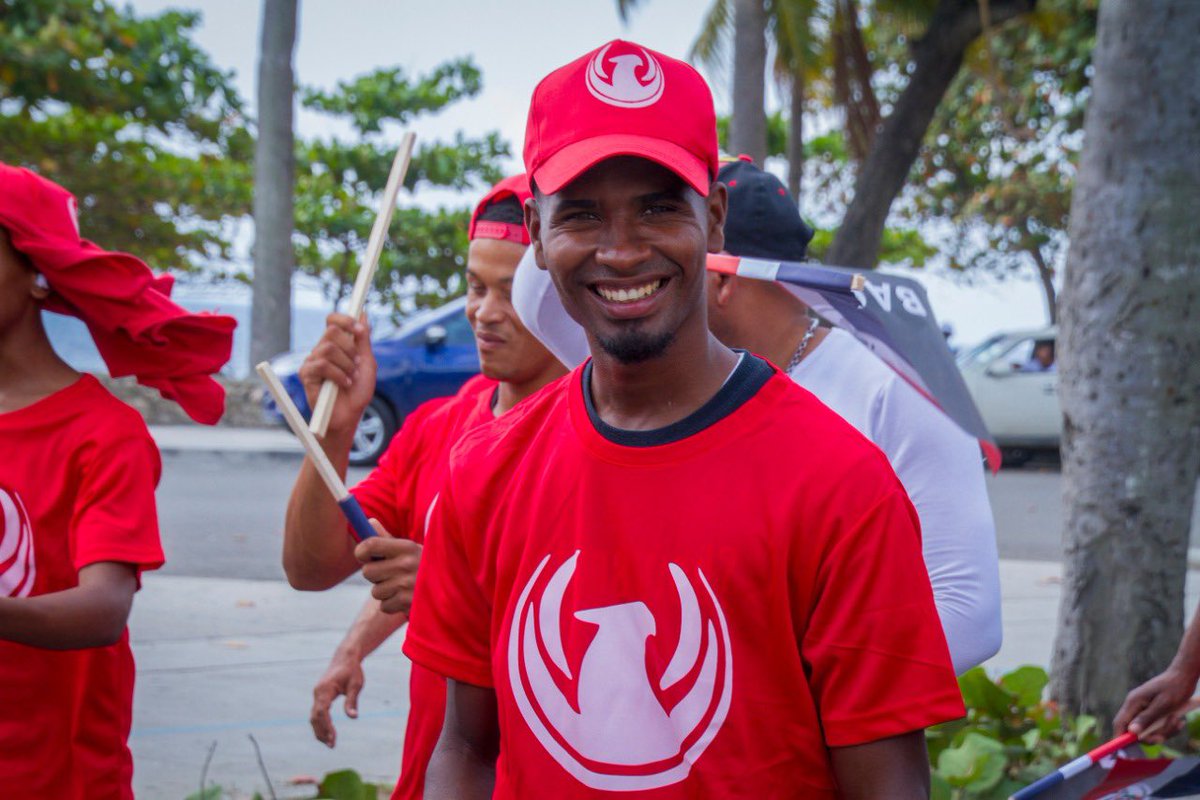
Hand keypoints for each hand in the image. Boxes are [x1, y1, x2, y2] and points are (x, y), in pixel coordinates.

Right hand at [298, 313, 376, 436]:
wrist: (349, 417)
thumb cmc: (358, 392)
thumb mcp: (367, 363)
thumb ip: (364, 339)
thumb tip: (363, 313)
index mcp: (336, 345)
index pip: (333, 321)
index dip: (345, 320)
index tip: (360, 330)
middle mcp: (322, 350)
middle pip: (331, 331)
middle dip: (350, 348)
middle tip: (357, 365)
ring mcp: (312, 361)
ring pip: (328, 348)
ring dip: (346, 365)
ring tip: (351, 379)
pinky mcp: (306, 374)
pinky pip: (322, 365)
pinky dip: (338, 375)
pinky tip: (343, 385)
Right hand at [310, 647, 365, 747]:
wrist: (345, 657)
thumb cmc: (352, 670)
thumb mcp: (356, 685)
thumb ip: (352, 701)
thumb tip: (353, 717)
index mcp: (325, 689)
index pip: (323, 712)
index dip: (326, 726)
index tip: (333, 738)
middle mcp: (318, 692)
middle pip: (315, 716)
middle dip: (322, 732)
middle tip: (332, 745)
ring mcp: (317, 694)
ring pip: (314, 716)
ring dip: (320, 730)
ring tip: (330, 743)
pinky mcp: (320, 696)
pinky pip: (317, 712)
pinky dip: (321, 723)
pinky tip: (327, 732)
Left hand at [356, 519, 421, 614]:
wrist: (454, 588)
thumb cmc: (424, 565)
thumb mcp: (412, 549)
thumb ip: (388, 538)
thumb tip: (369, 521)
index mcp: (407, 547)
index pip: (371, 544)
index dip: (361, 551)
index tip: (364, 556)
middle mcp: (406, 564)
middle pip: (367, 571)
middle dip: (374, 574)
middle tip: (388, 573)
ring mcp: (407, 585)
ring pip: (376, 591)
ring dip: (385, 591)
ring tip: (401, 587)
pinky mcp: (408, 603)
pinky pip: (384, 606)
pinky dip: (392, 604)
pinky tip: (406, 598)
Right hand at [1114, 665, 1197, 741]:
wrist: (1184, 676)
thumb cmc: (1174, 688)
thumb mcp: (1163, 704)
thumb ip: (1147, 718)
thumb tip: (1132, 732)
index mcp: (1133, 702)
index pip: (1120, 723)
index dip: (1119, 737)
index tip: (1122, 750)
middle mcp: (1136, 706)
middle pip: (1136, 730)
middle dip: (1152, 736)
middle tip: (1167, 735)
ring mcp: (1144, 709)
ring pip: (1149, 730)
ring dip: (1164, 731)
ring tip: (1178, 722)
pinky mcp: (1153, 712)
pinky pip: (1157, 727)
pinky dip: (1168, 728)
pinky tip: (1179, 721)